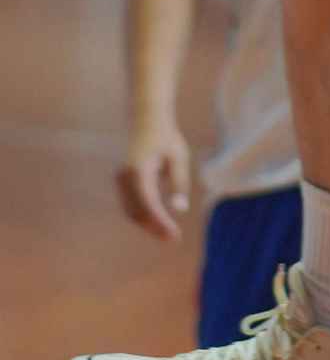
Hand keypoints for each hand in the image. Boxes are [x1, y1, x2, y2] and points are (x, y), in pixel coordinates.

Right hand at [115, 123, 193, 241]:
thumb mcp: (179, 157)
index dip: (160, 222)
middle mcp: (124, 178)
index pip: (148, 204)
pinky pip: (129, 204)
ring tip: (166, 233)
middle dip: (153, 227)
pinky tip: (157, 221)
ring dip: (146, 224)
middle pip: (136, 212)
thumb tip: (180, 209)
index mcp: (139, 170)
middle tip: (172, 238)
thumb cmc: (166, 138)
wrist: (145, 121)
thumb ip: (179, 182)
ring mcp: (119, 180)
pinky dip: (142, 215)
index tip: (173, 235)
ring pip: (130, 211)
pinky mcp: (120, 182)